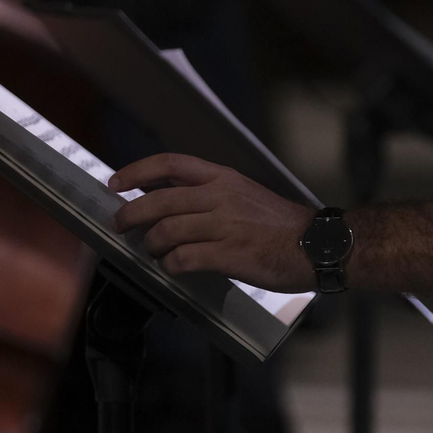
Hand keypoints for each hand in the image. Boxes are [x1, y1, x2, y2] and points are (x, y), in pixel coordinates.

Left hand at [110, 154, 315, 293]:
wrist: (316, 245)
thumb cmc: (282, 224)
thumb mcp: (245, 194)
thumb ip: (210, 195)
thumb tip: (169, 202)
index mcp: (223, 178)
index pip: (170, 164)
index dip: (137, 172)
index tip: (116, 183)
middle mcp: (220, 197)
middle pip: (159, 201)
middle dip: (131, 215)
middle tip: (121, 225)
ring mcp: (223, 226)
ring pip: (166, 232)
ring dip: (151, 245)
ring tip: (152, 251)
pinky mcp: (228, 255)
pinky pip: (183, 259)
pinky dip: (170, 265)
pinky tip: (172, 268)